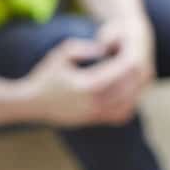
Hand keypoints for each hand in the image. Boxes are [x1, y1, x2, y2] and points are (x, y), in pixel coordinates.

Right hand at [23, 28, 151, 126]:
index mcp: (86, 86)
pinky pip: (118, 116)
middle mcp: (92, 103)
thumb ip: (85, 48)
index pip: (116, 73)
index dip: (126, 62)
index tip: (132, 52)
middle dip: (134, 77)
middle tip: (138, 64)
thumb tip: (104, 48)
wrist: (31, 103)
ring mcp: (93, 115)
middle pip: (125, 90)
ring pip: (125, 105)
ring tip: (134, 79)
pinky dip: (127, 105)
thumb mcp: (62, 53)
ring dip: (133, 93)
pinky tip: (126, 94)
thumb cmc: (45, 75)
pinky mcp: (91, 121)